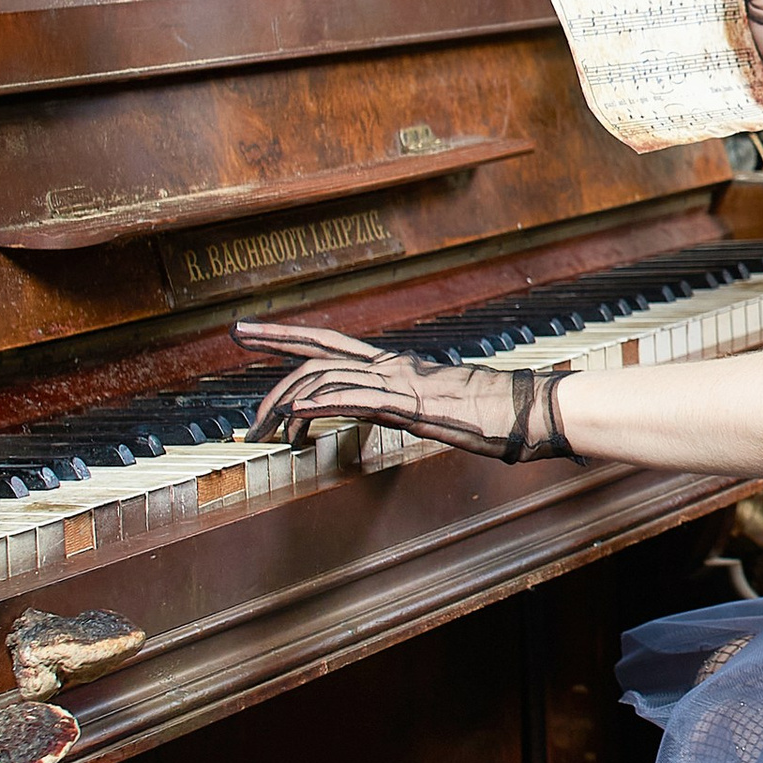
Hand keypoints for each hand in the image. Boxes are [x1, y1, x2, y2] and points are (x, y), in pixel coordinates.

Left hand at [236, 323, 537, 459]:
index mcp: (391, 365)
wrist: (524, 409)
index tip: (245, 330)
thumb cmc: (488, 412)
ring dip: (289, 403)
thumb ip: (401, 406)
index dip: (283, 334)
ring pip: (329, 378)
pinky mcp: (410, 403)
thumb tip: (382, 412)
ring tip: (269, 432)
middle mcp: (389, 366)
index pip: (327, 344)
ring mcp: (398, 382)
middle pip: (317, 352)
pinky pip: (359, 399)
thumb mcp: (433, 408)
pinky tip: (301, 413)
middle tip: (238, 361)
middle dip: (272, 353)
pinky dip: (325, 404)